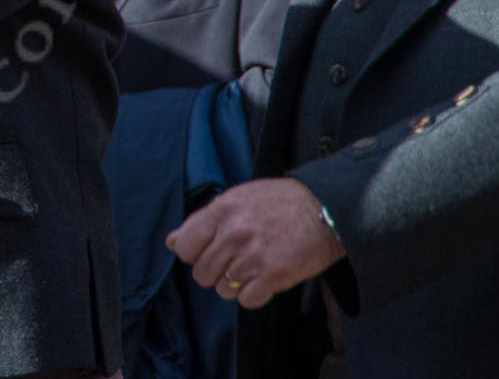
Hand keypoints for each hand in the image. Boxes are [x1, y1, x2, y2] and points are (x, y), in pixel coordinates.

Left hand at [166, 177, 345, 309]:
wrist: (325, 209)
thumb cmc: (280, 202)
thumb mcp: (237, 199)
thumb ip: (203, 221)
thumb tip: (172, 243)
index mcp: (222, 210)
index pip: (184, 246)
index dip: (192, 254)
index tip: (206, 252)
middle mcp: (234, 233)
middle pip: (202, 273)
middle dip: (214, 273)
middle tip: (233, 263)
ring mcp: (254, 255)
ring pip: (223, 289)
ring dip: (235, 284)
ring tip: (253, 268)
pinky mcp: (275, 275)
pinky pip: (246, 300)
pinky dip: (253, 295)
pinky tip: (264, 279)